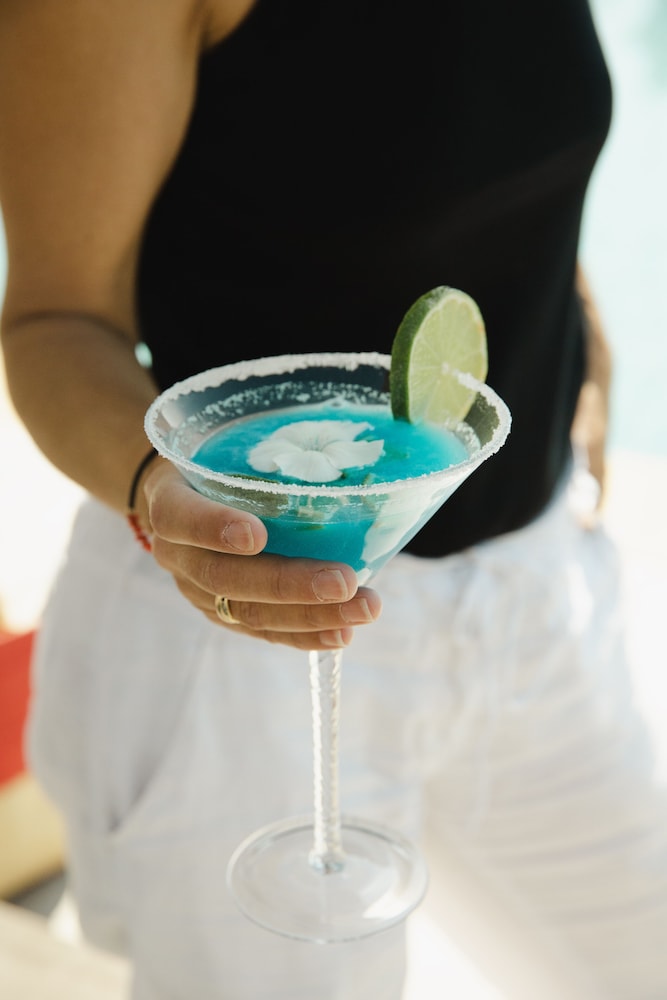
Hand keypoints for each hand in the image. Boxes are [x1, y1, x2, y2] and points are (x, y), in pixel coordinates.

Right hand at [141, 460, 381, 649]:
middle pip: (224, 577)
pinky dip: (304, 635)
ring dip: (311, 614)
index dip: (214, 527)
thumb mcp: (224, 448)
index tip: (256, 535)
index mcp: (170, 501)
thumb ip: (269, 455)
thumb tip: (348, 460)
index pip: (180, 517)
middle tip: (343, 581)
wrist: (184, 501)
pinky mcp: (220, 615)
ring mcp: (197, 591)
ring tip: (362, 607)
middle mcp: (176, 553)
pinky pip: (262, 632)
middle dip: (288, 584)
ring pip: (248, 612)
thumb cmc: (216, 466)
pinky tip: (342, 633)